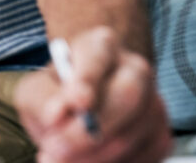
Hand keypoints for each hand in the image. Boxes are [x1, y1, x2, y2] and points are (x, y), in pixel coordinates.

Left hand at [15, 27, 171, 162]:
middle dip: (91, 128)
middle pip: (127, 94)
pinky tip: (86, 162)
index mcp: (100, 45)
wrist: (78, 107)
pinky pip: (145, 156)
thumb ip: (42, 100)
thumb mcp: (35, 91)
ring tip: (58, 158)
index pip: (97, 56)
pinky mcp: (160, 135)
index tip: (77, 102)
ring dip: (94, 155)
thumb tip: (56, 116)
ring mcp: (153, 102)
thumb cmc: (56, 94)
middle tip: (55, 148)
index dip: (88, 80)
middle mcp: (133, 69)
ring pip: (135, 132)